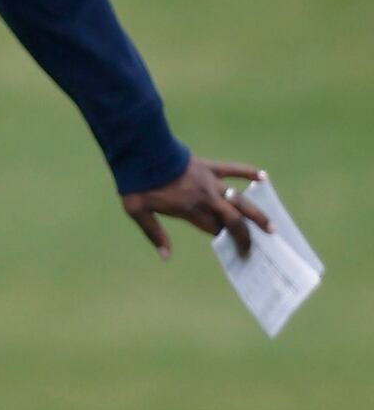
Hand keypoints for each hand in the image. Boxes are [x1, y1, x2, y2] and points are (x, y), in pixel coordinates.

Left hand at [121, 155, 270, 258]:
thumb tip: (166, 256)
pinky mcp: (208, 166)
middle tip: (260, 247)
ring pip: (240, 199)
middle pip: (234, 219)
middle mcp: (206, 198)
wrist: (141, 152)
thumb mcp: (138, 211)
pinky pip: (233, 169)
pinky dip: (248, 171)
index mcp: (190, 210)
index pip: (216, 230)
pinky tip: (262, 176)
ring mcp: (210, 181)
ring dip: (257, 213)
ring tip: (272, 226)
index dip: (228, 242)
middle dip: (247, 234)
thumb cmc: (137, 184)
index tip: (239, 253)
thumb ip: (154, 234)